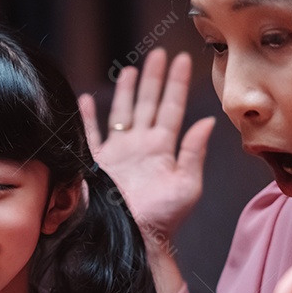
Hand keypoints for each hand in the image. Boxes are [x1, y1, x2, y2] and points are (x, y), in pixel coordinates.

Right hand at [80, 49, 214, 244]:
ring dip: (125, 91)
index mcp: (162, 148)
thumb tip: (206, 121)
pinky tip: (85, 99)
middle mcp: (140, 145)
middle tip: (159, 53)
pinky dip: (87, 117)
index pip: (172, 107)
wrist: (132, 239)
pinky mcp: (96, 163)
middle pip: (148, 103)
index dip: (177, 83)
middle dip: (153, 79)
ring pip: (121, 113)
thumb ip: (193, 152)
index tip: (183, 59)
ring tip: (130, 69)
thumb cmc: (162, 218)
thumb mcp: (187, 185)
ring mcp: (118, 153)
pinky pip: (90, 134)